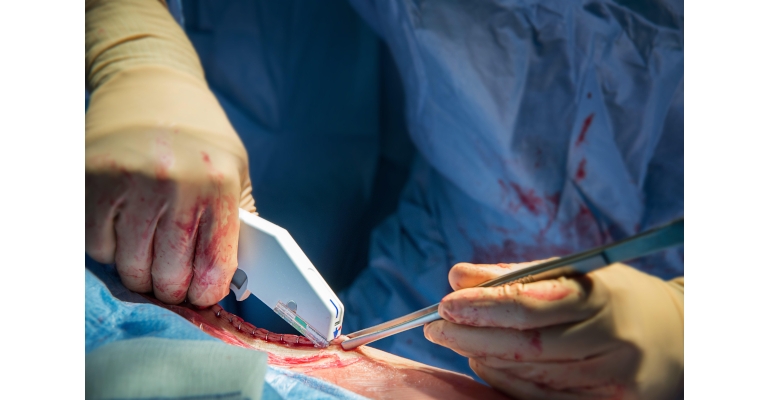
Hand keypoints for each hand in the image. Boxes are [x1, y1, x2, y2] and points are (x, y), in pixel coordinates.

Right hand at [86, 66, 255, 305]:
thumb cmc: (200, 134)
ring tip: (149, 258)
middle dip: (172, 288)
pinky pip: (98, 247)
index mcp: (218, 182)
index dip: (206, 292)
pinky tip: (124, 232)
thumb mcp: (234, 168)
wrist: (150, 81)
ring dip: (140, 273)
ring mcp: (130, 181)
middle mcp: (175, 183)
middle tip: (172, 281)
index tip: (201, 296)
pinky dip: (110, 251)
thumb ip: (237, 220)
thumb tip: (238, 278)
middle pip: (169, 275)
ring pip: (131, 268)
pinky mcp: (91, 180)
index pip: (214, 265)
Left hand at [424, 261, 683, 398]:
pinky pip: (546, 398)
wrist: (680, 336)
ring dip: (485, 359)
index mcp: (602, 296)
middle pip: (528, 345)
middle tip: (436, 327)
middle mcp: (611, 340)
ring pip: (533, 375)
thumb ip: (515, 274)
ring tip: (456, 341)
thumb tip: (458, 276)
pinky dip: (508, 382)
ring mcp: (613, 378)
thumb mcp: (576, 272)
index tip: (447, 303)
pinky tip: (485, 364)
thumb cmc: (616, 297)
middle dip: (473, 337)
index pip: (533, 304)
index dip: (485, 306)